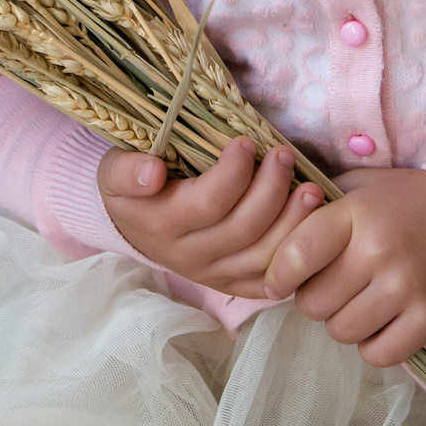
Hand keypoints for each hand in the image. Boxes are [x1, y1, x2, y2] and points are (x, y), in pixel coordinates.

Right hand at [99, 137, 322, 298]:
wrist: (132, 224)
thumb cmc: (132, 186)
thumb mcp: (114, 170)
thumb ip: (127, 170)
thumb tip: (152, 172)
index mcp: (162, 224)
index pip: (207, 204)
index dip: (233, 174)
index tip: (246, 142)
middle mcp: (188, 256)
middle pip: (242, 230)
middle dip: (271, 190)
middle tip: (284, 155)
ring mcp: (212, 274)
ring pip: (262, 258)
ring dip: (292, 224)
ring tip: (311, 190)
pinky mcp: (230, 284)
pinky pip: (269, 281)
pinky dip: (293, 258)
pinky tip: (310, 229)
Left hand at [261, 167, 425, 366]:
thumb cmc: (411, 200)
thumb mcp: (363, 187)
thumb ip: (319, 207)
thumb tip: (273, 234)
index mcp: (357, 214)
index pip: (295, 255)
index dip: (278, 276)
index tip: (280, 281)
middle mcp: (379, 251)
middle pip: (314, 302)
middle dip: (314, 299)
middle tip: (333, 287)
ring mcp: (407, 287)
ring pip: (342, 331)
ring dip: (344, 322)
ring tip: (359, 303)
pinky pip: (379, 354)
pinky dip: (374, 345)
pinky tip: (381, 323)